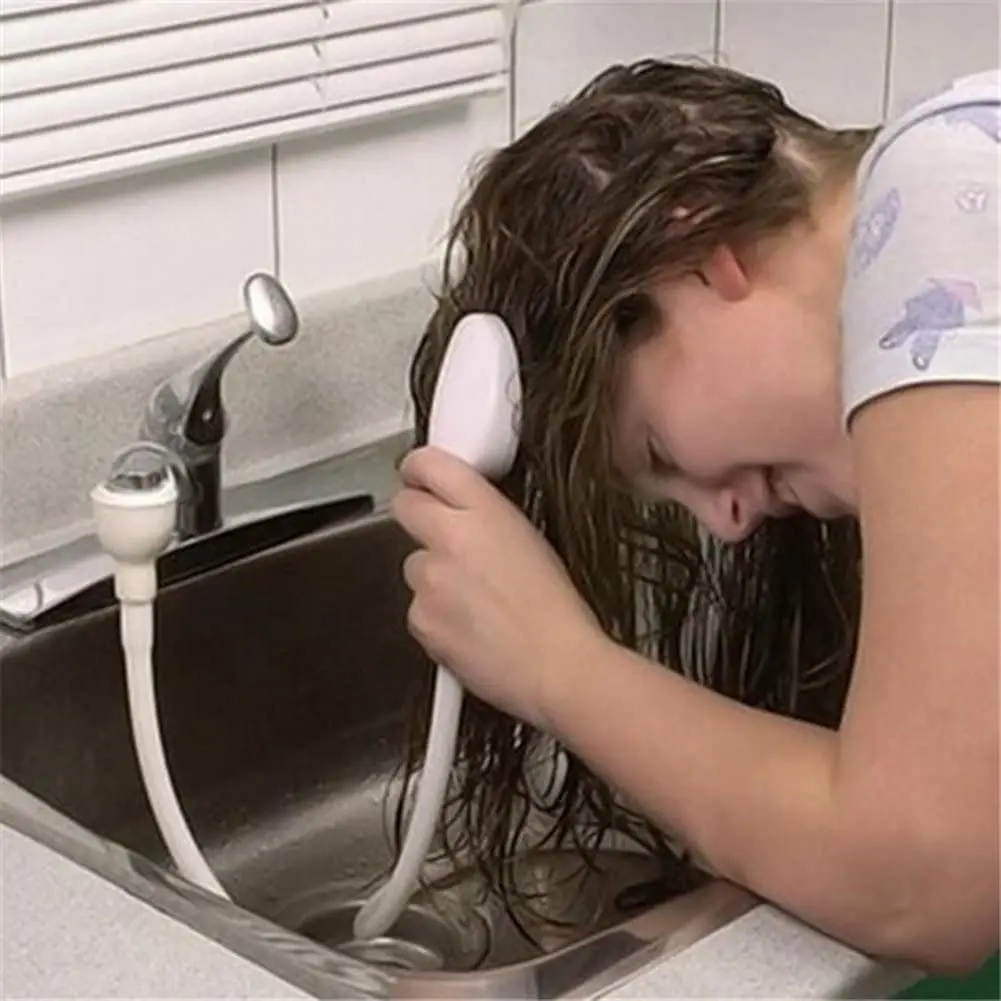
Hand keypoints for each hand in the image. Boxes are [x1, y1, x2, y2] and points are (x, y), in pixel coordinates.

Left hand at [391, 445, 606, 729]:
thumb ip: (486, 517)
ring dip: (434, 577)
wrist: (558, 667)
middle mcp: (450, 538)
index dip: (419, 468)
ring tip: (475, 600)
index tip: (419, 474)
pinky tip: (469, 626)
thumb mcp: (531, 539)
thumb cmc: (557, 612)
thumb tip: (463, 511)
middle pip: (404, 507)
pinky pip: (417, 608)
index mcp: (485, 511)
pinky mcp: (420, 619)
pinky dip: (436, 616)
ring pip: (414, 565)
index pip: (428, 464)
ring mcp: (430, 579)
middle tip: (440, 534)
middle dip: (418, 516)